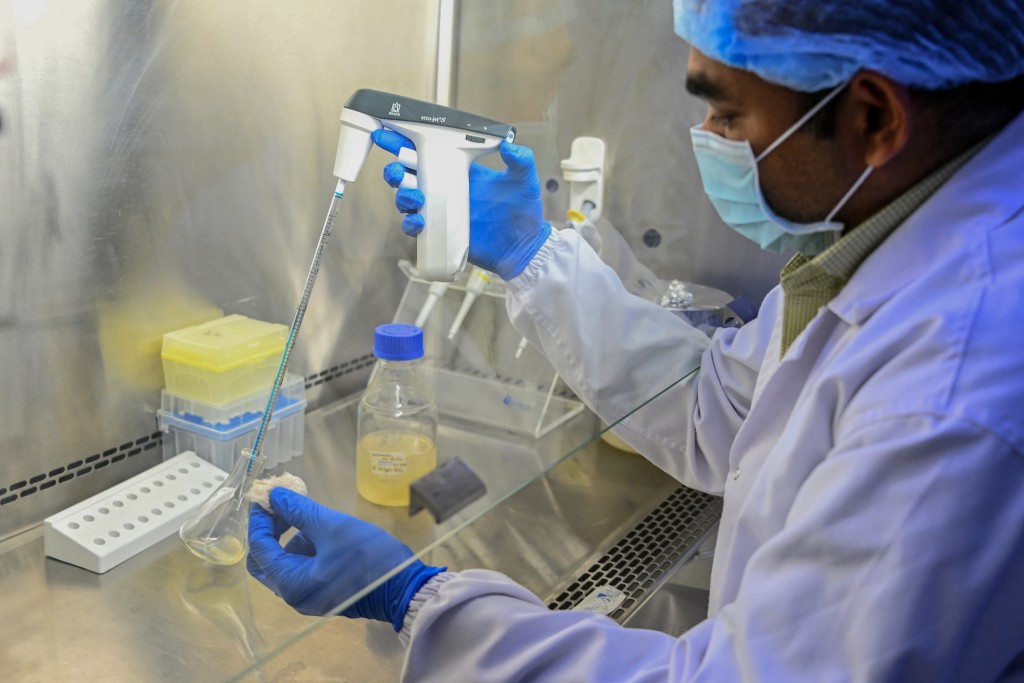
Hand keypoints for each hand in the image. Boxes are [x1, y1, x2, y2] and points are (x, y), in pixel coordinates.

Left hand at [247, 488, 444, 630]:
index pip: (259, 547)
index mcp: (290, 582)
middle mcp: (292, 594)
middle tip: (281, 506)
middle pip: (265, 561)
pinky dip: (303, 549)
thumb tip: (275, 496)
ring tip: (308, 514)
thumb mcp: (333, 527)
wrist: (404, 588)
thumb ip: (299, 511)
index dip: (259, 518)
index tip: (267, 495)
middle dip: (268, 531)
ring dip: (288, 538)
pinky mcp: (323, 594)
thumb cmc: (368, 557)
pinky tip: (321, 532)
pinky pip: (301, 569)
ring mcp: (308, 596)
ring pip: (284, 564)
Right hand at [372, 129, 551, 279]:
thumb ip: (520, 160)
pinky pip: (416, 227)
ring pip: (407, 199)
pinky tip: (419, 221)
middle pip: (408, 175)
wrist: (523, 246)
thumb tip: (510, 145)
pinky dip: (412, 223)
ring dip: (402, 195)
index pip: (428, 152)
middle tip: (396, 169)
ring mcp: (441, 211)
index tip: (389, 133)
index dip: (405, 142)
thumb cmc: (523, 211)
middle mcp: (445, 189)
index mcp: (459, 170)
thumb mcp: (524, 181)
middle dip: (394, 169)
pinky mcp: (440, 232)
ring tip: (415, 196)